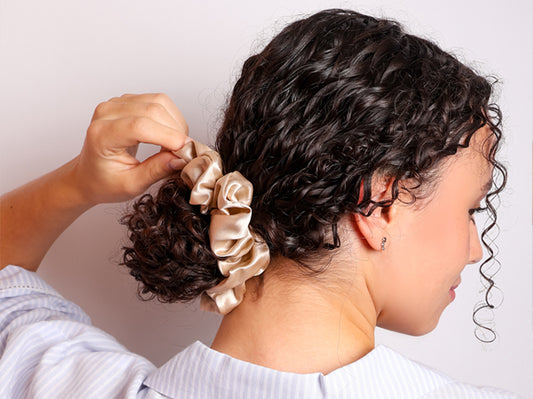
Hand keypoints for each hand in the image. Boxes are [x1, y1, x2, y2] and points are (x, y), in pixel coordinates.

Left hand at [74, 93, 189, 204]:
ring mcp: (117, 103)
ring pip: (159, 102)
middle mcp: (106, 113)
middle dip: (176, 131)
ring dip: (176, 124)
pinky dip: (171, 118)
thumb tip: (180, 158)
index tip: (185, 151)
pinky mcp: (128, 101)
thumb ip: (156, 171)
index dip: (168, 137)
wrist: (89, 174)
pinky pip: (159, 101)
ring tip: (175, 145)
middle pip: (153, 110)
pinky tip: (168, 135)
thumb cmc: (104, 181)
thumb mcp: (131, 185)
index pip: (140, 126)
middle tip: (183, 153)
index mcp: (101, 135)